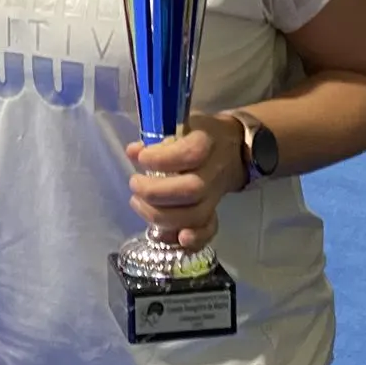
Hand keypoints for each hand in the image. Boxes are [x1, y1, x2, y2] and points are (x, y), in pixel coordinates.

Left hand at [125, 113, 245, 251]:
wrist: (233, 149)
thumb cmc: (199, 135)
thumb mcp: (180, 125)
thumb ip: (156, 139)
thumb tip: (133, 152)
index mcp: (206, 144)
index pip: (189, 154)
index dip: (162, 159)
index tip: (141, 157)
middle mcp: (213, 173)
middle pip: (191, 190)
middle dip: (156, 192)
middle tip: (134, 183)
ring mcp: (215, 196)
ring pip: (195, 215)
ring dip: (161, 216)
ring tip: (137, 202)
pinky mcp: (214, 212)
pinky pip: (207, 231)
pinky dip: (190, 239)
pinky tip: (166, 237)